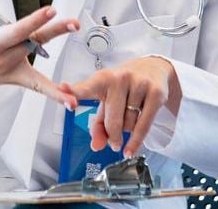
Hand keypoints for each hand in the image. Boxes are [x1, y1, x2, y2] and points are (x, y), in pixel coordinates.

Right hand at [0, 0, 79, 109]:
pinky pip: (35, 86)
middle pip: (33, 43)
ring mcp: (9, 72)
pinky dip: (52, 94)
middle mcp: (2, 59)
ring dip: (56, 80)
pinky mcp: (13, 79)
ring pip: (38, 70)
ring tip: (74, 89)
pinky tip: (69, 100)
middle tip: (73, 23)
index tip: (50, 10)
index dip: (34, 20)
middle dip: (54, 32)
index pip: (17, 31)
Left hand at [60, 56, 181, 157]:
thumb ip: (98, 124)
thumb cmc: (125, 87)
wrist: (153, 68)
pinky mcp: (156, 92)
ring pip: (129, 123)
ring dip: (127, 130)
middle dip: (112, 135)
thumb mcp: (107, 100)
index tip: (62, 90)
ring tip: (130, 120)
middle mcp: (120, 78)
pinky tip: (130, 150)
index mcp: (102, 78)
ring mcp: (139, 83)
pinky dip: (136, 141)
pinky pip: (144, 125)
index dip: (73, 91)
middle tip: (114, 143)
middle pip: (112, 119)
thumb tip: (97, 146)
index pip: (86, 87)